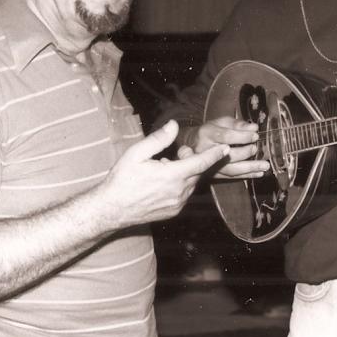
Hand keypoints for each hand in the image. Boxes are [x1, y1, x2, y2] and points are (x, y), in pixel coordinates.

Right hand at [103, 120, 229, 225]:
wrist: (111, 209)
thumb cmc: (122, 179)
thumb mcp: (136, 153)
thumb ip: (158, 139)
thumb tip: (174, 125)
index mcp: (172, 175)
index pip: (201, 162)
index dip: (215, 154)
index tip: (225, 148)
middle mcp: (179, 192)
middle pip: (197, 172)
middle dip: (192, 160)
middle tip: (174, 155)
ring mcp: (177, 204)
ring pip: (192, 184)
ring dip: (186, 174)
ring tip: (164, 170)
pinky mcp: (174, 212)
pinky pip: (185, 195)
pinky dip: (181, 186)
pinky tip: (163, 184)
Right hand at [176, 116, 268, 178]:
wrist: (192, 146)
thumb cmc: (210, 131)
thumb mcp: (220, 122)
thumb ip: (237, 124)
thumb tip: (254, 128)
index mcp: (207, 134)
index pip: (226, 136)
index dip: (242, 136)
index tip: (255, 135)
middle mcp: (207, 151)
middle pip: (228, 155)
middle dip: (245, 152)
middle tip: (256, 149)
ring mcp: (210, 165)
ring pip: (231, 169)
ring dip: (250, 168)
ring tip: (265, 166)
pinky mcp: (214, 175)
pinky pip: (232, 177)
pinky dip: (248, 175)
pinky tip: (260, 173)